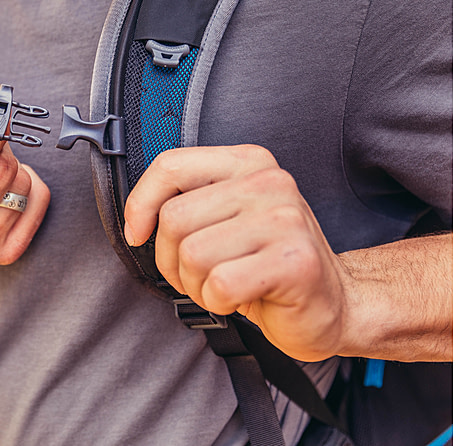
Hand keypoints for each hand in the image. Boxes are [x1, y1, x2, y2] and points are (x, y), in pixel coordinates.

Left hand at [123, 145, 346, 361]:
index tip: (138, 233)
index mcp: (249, 162)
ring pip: (192, 254)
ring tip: (226, 285)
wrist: (334, 306)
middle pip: (174, 218)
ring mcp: (285, 220)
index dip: (140, 204)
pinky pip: (219, 284)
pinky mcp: (293, 261)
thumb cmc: (268, 265)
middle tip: (201, 274)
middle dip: (172, 260)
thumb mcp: (226, 219)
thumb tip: (135, 217)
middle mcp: (269, 182)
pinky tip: (244, 298)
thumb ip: (188, 201)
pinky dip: (219, 302)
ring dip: (198, 285)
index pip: (171, 165)